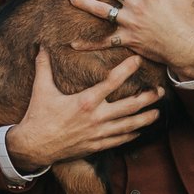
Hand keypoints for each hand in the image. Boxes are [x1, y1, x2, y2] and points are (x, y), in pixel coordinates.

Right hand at [6, 50, 160, 170]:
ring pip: (129, 125)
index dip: (127, 69)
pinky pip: (119, 140)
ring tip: (157, 112)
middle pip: (129, 106)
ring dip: (145, 118)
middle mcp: (96, 117)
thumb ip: (43, 67)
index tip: (138, 60)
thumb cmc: (38, 116)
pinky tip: (139, 131)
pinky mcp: (96, 146)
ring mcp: (98, 133)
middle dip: (147, 98)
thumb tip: (40, 46)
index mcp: (85, 101)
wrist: (34, 147)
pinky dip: (131, 135)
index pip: (112, 82)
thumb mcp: (40, 90)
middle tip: (160, 91)